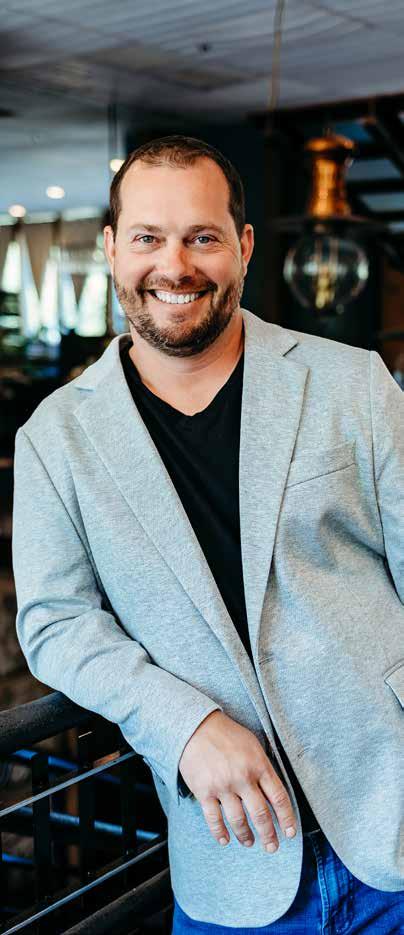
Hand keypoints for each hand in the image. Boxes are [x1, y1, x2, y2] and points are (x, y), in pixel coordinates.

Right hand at [178, 710, 296, 851]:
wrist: (195, 726)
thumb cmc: (226, 734)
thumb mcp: (252, 745)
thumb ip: (263, 767)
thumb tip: (273, 793)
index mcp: (258, 765)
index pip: (279, 797)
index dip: (287, 818)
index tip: (290, 832)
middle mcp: (243, 778)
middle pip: (260, 814)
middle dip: (268, 834)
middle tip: (272, 847)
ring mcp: (223, 786)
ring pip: (238, 820)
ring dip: (245, 835)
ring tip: (249, 842)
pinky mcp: (204, 791)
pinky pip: (214, 819)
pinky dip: (220, 832)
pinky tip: (224, 839)